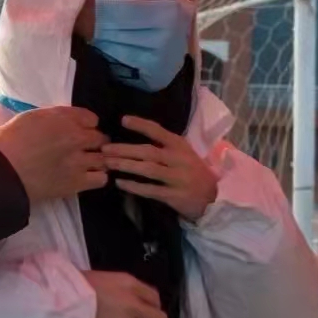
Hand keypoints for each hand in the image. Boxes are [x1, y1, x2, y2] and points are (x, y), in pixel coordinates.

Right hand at [0, 106, 107, 202]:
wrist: (0, 171)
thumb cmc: (6, 142)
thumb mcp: (28, 118)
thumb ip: (51, 117)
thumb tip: (62, 121)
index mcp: (62, 118)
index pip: (91, 118)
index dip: (85, 125)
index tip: (79, 130)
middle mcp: (75, 137)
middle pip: (100, 138)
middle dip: (94, 142)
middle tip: (84, 149)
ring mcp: (78, 161)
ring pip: (103, 158)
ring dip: (97, 160)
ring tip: (86, 165)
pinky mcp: (76, 182)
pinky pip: (101, 179)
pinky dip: (97, 177)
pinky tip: (86, 178)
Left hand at [102, 116, 217, 220]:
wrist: (214, 198)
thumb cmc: (192, 172)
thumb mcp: (183, 154)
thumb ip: (164, 146)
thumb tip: (135, 137)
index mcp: (180, 145)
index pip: (159, 131)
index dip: (141, 125)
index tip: (123, 120)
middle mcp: (179, 159)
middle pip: (148, 151)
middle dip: (124, 149)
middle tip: (104, 148)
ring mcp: (178, 178)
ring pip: (148, 169)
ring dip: (126, 165)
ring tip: (108, 163)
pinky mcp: (175, 196)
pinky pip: (151, 190)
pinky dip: (134, 186)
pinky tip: (120, 183)